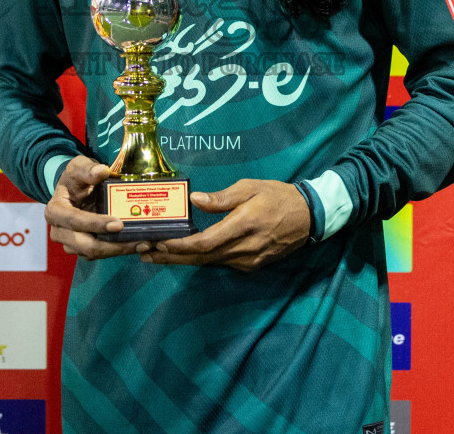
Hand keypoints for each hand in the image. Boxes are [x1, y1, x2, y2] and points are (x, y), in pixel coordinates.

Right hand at [45, 155, 152, 259]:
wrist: (75, 189)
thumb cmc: (76, 178)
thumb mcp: (79, 167)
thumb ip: (88, 169)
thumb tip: (101, 171)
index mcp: (55, 211)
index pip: (74, 220)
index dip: (95, 224)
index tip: (118, 224)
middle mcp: (59, 231)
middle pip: (85, 245)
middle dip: (112, 246)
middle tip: (138, 241)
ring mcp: (70, 243)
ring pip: (94, 253)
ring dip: (119, 251)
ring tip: (143, 244)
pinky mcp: (82, 249)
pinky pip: (100, 254)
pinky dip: (118, 251)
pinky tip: (137, 245)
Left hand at [140, 179, 310, 272]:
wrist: (309, 217)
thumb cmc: (278, 196)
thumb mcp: (250, 188)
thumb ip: (222, 198)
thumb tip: (195, 200)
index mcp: (243, 225)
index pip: (205, 243)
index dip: (179, 246)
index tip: (158, 243)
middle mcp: (244, 248)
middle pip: (201, 258)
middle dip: (171, 257)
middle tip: (144, 254)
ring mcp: (248, 260)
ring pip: (209, 263)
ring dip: (182, 260)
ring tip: (156, 256)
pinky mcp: (252, 265)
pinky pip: (221, 263)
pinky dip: (200, 259)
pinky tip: (184, 256)